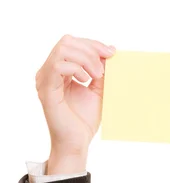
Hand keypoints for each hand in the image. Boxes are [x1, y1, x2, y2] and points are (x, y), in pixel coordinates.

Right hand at [35, 35, 115, 173]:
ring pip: (63, 50)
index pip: (72, 43)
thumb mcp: (98, 88)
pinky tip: (86, 81)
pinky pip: (58, 66)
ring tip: (96, 76)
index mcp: (59, 70)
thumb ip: (101, 70)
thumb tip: (110, 50)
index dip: (93, 44)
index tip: (112, 53)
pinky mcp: (46, 90)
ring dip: (86, 59)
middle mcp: (48, 72)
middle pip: (67, 42)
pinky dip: (77, 69)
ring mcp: (45, 80)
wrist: (78, 141)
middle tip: (104, 68)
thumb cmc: (85, 118)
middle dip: (91, 49)